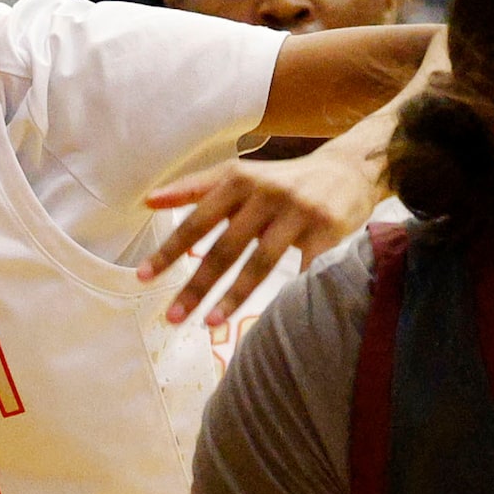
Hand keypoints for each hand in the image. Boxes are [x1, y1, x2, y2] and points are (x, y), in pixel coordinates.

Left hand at [139, 147, 379, 326]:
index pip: (197, 220)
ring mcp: (298, 211)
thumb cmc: (284, 180)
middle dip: (196, 285)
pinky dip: (289, 295)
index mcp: (239, 179)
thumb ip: (195, 187)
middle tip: (172, 316)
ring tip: (209, 323)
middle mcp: (266, 192)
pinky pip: (303, 270)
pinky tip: (273, 318)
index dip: (170, 249)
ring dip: (233, 296)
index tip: (143, 277)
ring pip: (261, 262)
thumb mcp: (240, 174)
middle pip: (225, 247)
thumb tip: (147, 200)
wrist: (350, 170)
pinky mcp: (327, 228)